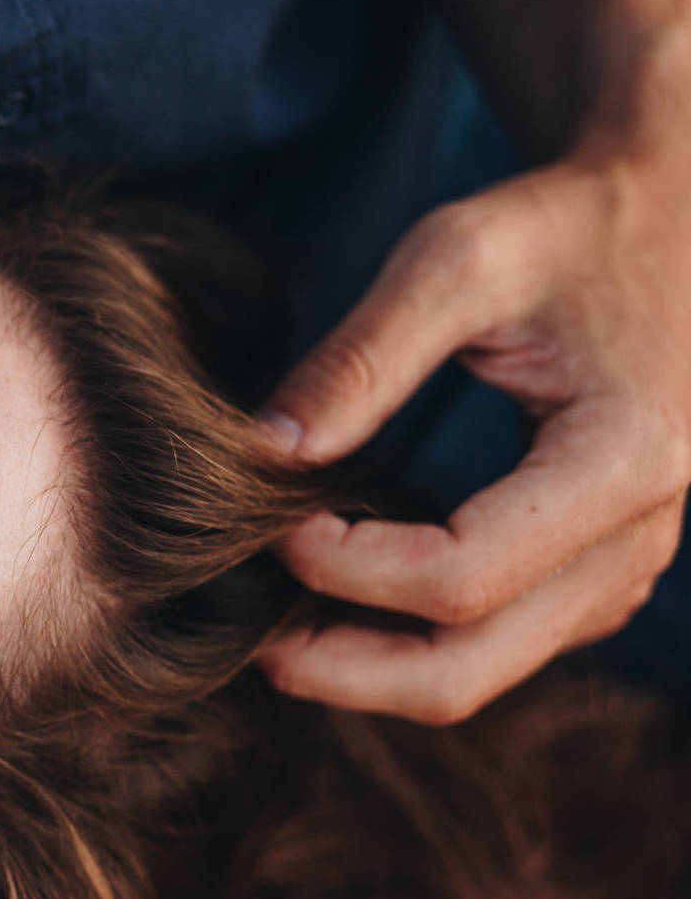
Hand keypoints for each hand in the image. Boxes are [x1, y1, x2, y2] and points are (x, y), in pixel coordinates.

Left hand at [255, 153, 690, 723]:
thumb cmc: (562, 230)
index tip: (269, 525)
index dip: (344, 569)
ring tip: (277, 619)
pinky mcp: (593, 577)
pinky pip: (493, 648)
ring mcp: (620, 570)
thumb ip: (360, 357)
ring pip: (477, 673)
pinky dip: (405, 644)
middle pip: (466, 669)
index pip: (456, 578)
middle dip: (342, 670)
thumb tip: (263, 452)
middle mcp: (637, 540)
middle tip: (248, 640)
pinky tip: (336, 600)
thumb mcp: (458, 257)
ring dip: (367, 667)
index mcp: (624, 461)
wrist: (665, 225)